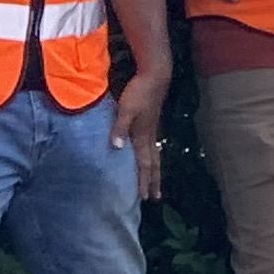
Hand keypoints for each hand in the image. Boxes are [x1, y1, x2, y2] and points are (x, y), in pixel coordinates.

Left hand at [111, 61, 169, 201]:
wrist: (155, 76)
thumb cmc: (139, 92)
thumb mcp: (126, 109)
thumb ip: (120, 128)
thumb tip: (117, 148)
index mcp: (143, 136)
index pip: (144, 163)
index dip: (144, 180)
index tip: (144, 197)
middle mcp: (149, 136)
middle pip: (154, 163)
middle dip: (154, 181)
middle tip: (156, 197)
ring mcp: (152, 129)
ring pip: (155, 155)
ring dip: (155, 171)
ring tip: (156, 183)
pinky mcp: (152, 123)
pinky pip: (153, 147)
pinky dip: (153, 158)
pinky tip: (150, 157)